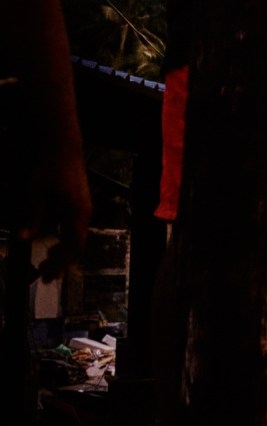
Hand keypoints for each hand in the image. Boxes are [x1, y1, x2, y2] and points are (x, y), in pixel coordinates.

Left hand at [22, 150, 91, 283]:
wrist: (63, 148)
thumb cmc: (51, 168)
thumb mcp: (36, 193)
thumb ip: (33, 217)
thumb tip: (23, 239)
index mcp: (77, 213)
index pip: (73, 245)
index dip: (61, 262)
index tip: (47, 275)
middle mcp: (84, 214)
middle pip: (77, 246)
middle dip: (62, 263)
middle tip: (46, 277)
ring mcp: (83, 209)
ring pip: (77, 239)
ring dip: (63, 253)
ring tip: (47, 264)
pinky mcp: (79, 205)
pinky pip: (75, 230)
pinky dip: (65, 241)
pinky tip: (53, 245)